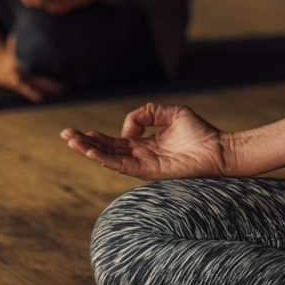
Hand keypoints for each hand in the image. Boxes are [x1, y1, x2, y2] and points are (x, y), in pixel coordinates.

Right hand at [60, 102, 229, 179]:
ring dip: (89, 151)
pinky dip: (106, 159)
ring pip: (110, 159)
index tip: (80, 131)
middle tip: (65, 135)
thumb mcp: (172, 112)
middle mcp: (142, 155)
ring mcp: (144, 164)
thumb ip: (148, 112)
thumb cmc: (201, 132)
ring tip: (72, 142)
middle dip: (85, 143)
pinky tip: (92, 152)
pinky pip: (123, 166)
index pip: (115, 141)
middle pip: (107, 150)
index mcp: (146, 143)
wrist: (219, 149)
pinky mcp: (150, 171)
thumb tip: (128, 126)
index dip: (97, 137)